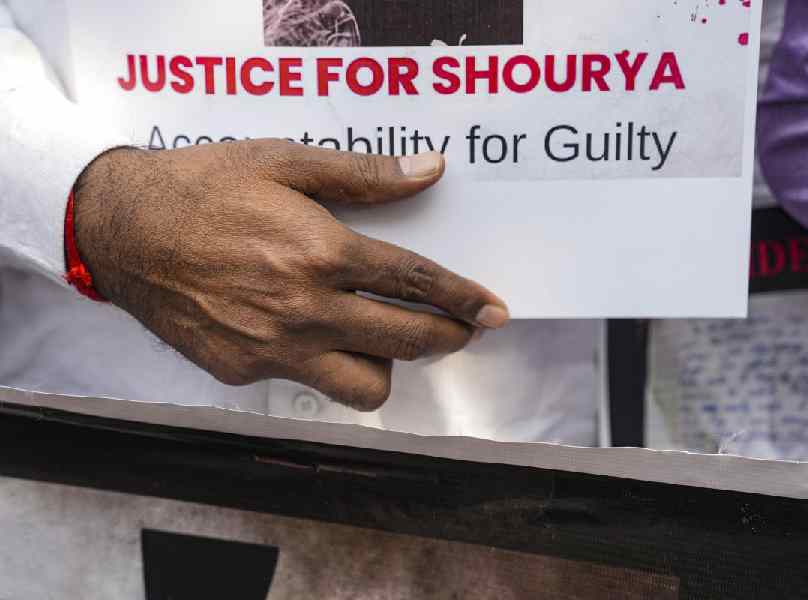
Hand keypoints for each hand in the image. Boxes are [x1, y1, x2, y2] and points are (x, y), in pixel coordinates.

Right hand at [73, 140, 508, 410]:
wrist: (123, 229)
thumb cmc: (205, 187)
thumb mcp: (285, 162)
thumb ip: (364, 175)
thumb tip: (429, 170)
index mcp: (320, 254)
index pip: (413, 283)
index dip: (462, 299)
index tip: (494, 312)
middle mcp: (303, 310)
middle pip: (405, 342)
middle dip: (446, 338)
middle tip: (458, 328)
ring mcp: (272, 348)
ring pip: (363, 386)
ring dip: (385, 363)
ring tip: (378, 336)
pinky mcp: (242, 371)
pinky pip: (305, 381)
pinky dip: (322, 362)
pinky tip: (308, 332)